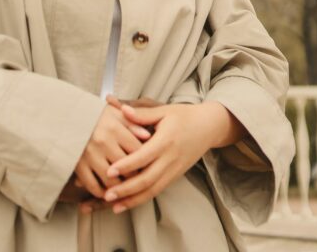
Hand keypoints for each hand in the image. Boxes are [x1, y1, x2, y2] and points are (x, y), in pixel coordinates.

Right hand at [74, 103, 150, 202]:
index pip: (137, 150)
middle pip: (126, 168)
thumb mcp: (114, 113)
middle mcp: (102, 141)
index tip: (149, 164)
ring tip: (125, 187)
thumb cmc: (94, 114)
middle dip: (135, 176)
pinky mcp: (78, 165)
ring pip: (111, 181)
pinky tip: (107, 192)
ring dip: (120, 188)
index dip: (145, 159)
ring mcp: (89, 155)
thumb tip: (148, 136)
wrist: (65, 115)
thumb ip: (132, 123)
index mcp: (114, 127)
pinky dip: (102, 193)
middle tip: (139, 179)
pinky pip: (93, 186)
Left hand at [102, 101, 243, 211]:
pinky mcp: (175, 176)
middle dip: (126, 189)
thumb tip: (121, 109)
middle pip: (147, 179)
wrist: (209, 127)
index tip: (109, 170)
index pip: (144, 156)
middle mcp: (171, 159)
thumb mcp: (164, 111)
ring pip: (152, 190)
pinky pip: (158, 190)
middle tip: (107, 194)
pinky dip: (143, 198)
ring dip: (133, 199)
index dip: (126, 165)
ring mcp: (174, 170)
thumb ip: (142, 114)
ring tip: (114, 206)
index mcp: (166, 140)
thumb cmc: (184, 116)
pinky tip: (129, 202)